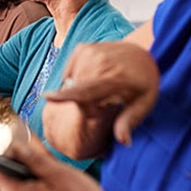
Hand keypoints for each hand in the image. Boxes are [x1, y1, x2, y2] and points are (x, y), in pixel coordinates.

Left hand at [0, 140, 121, 190]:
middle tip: (39, 155)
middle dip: (19, 162)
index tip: (6, 139)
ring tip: (51, 174)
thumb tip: (15, 144)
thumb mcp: (60, 174)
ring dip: (30, 175)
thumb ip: (34, 158)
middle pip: (6, 176)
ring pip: (18, 186)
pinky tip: (52, 187)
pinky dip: (35, 187)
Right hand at [43, 42, 159, 158]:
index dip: (66, 95)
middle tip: (103, 104)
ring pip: (72, 81)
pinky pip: (69, 71)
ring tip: (100, 90)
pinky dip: (76, 79)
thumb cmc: (143, 83)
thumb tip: (124, 142)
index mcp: (116, 77)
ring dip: (79, 91)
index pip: (87, 89)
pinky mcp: (82, 48)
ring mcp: (90, 51)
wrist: (141, 53)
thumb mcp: (144, 104)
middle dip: (84, 104)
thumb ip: (129, 122)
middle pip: (77, 90)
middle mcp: (101, 61)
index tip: (47, 97)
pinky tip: (91, 79)